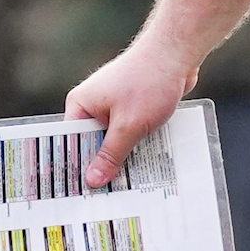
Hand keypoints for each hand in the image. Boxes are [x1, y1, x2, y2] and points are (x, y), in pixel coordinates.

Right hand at [66, 35, 199, 188]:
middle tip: (106, 199)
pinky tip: (145, 166)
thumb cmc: (150, 81)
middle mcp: (93, 104)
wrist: (178, 51)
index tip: (80, 195)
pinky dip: (137, 145)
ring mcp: (114, 105)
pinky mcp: (132, 106)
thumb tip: (92, 180)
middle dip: (103, 167)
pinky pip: (130, 132)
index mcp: (81, 105)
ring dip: (123, 158)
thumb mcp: (128, 125)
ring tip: (127, 188)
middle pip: (93, 145)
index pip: (70, 145)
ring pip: (115, 140)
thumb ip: (110, 154)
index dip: (76, 169)